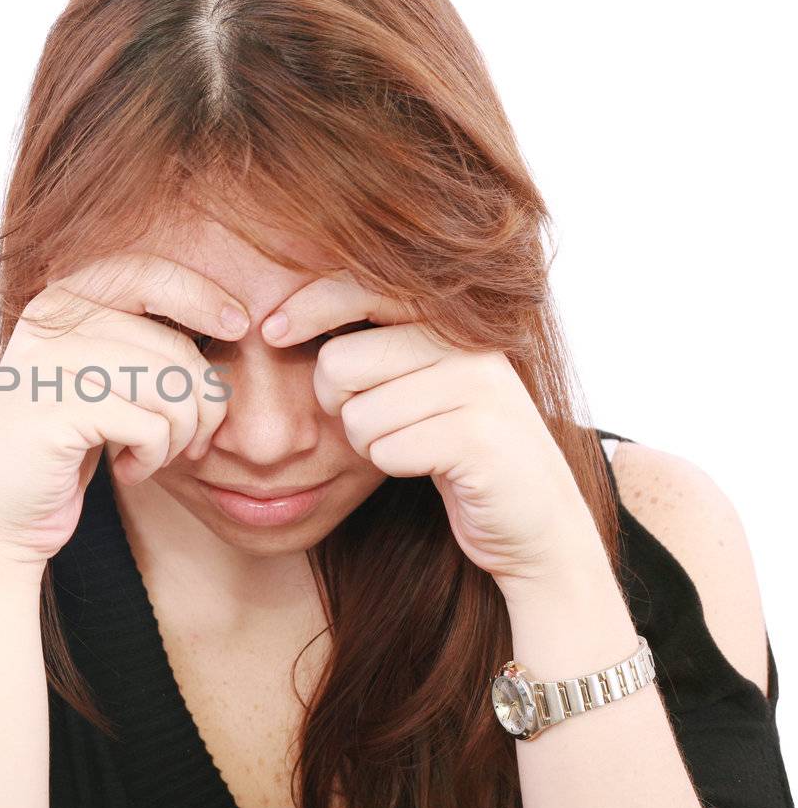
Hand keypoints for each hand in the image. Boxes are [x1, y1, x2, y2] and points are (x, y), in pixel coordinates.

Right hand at [0, 252, 247, 565]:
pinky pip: (148, 425)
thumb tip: (236, 319)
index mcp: (60, 300)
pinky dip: (153, 457)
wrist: (2, 512)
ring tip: (155, 455)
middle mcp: (49, 323)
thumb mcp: (106, 377)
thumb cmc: (69, 443)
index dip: (202, 295)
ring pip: (167, 385)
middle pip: (171, 344)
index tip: (240, 326)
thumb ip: (147, 340)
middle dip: (201, 402)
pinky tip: (129, 470)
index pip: (148, 273)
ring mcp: (47, 365)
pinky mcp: (54, 413)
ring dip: (179, 434)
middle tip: (189, 441)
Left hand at [260, 274, 598, 585]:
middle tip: (376, 418)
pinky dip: (393, 466)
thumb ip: (374, 343)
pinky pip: (385, 452)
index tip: (271, 330)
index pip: (362, 286)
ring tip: (414, 444)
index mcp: (453, 321)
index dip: (309, 305)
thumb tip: (279, 318)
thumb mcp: (418, 381)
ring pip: (357, 414)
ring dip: (368, 442)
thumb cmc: (455, 446)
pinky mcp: (479, 440)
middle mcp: (469, 346)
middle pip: (339, 362)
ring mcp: (479, 390)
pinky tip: (431, 467)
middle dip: (337, 401)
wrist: (535, 520)